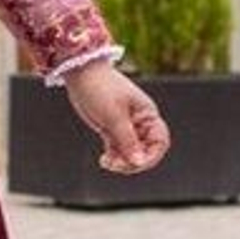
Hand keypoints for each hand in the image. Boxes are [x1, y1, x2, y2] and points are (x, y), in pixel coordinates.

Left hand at [64, 60, 171, 175]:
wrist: (80, 73)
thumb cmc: (100, 89)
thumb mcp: (114, 116)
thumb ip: (127, 140)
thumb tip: (138, 162)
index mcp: (147, 115)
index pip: (159, 142)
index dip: (151, 156)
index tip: (134, 164)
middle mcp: (140, 122)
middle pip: (145, 151)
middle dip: (132, 162)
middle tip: (115, 165)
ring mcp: (125, 126)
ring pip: (130, 153)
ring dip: (120, 162)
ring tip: (106, 162)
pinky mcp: (111, 129)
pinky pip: (117, 149)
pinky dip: (112, 157)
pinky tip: (103, 160)